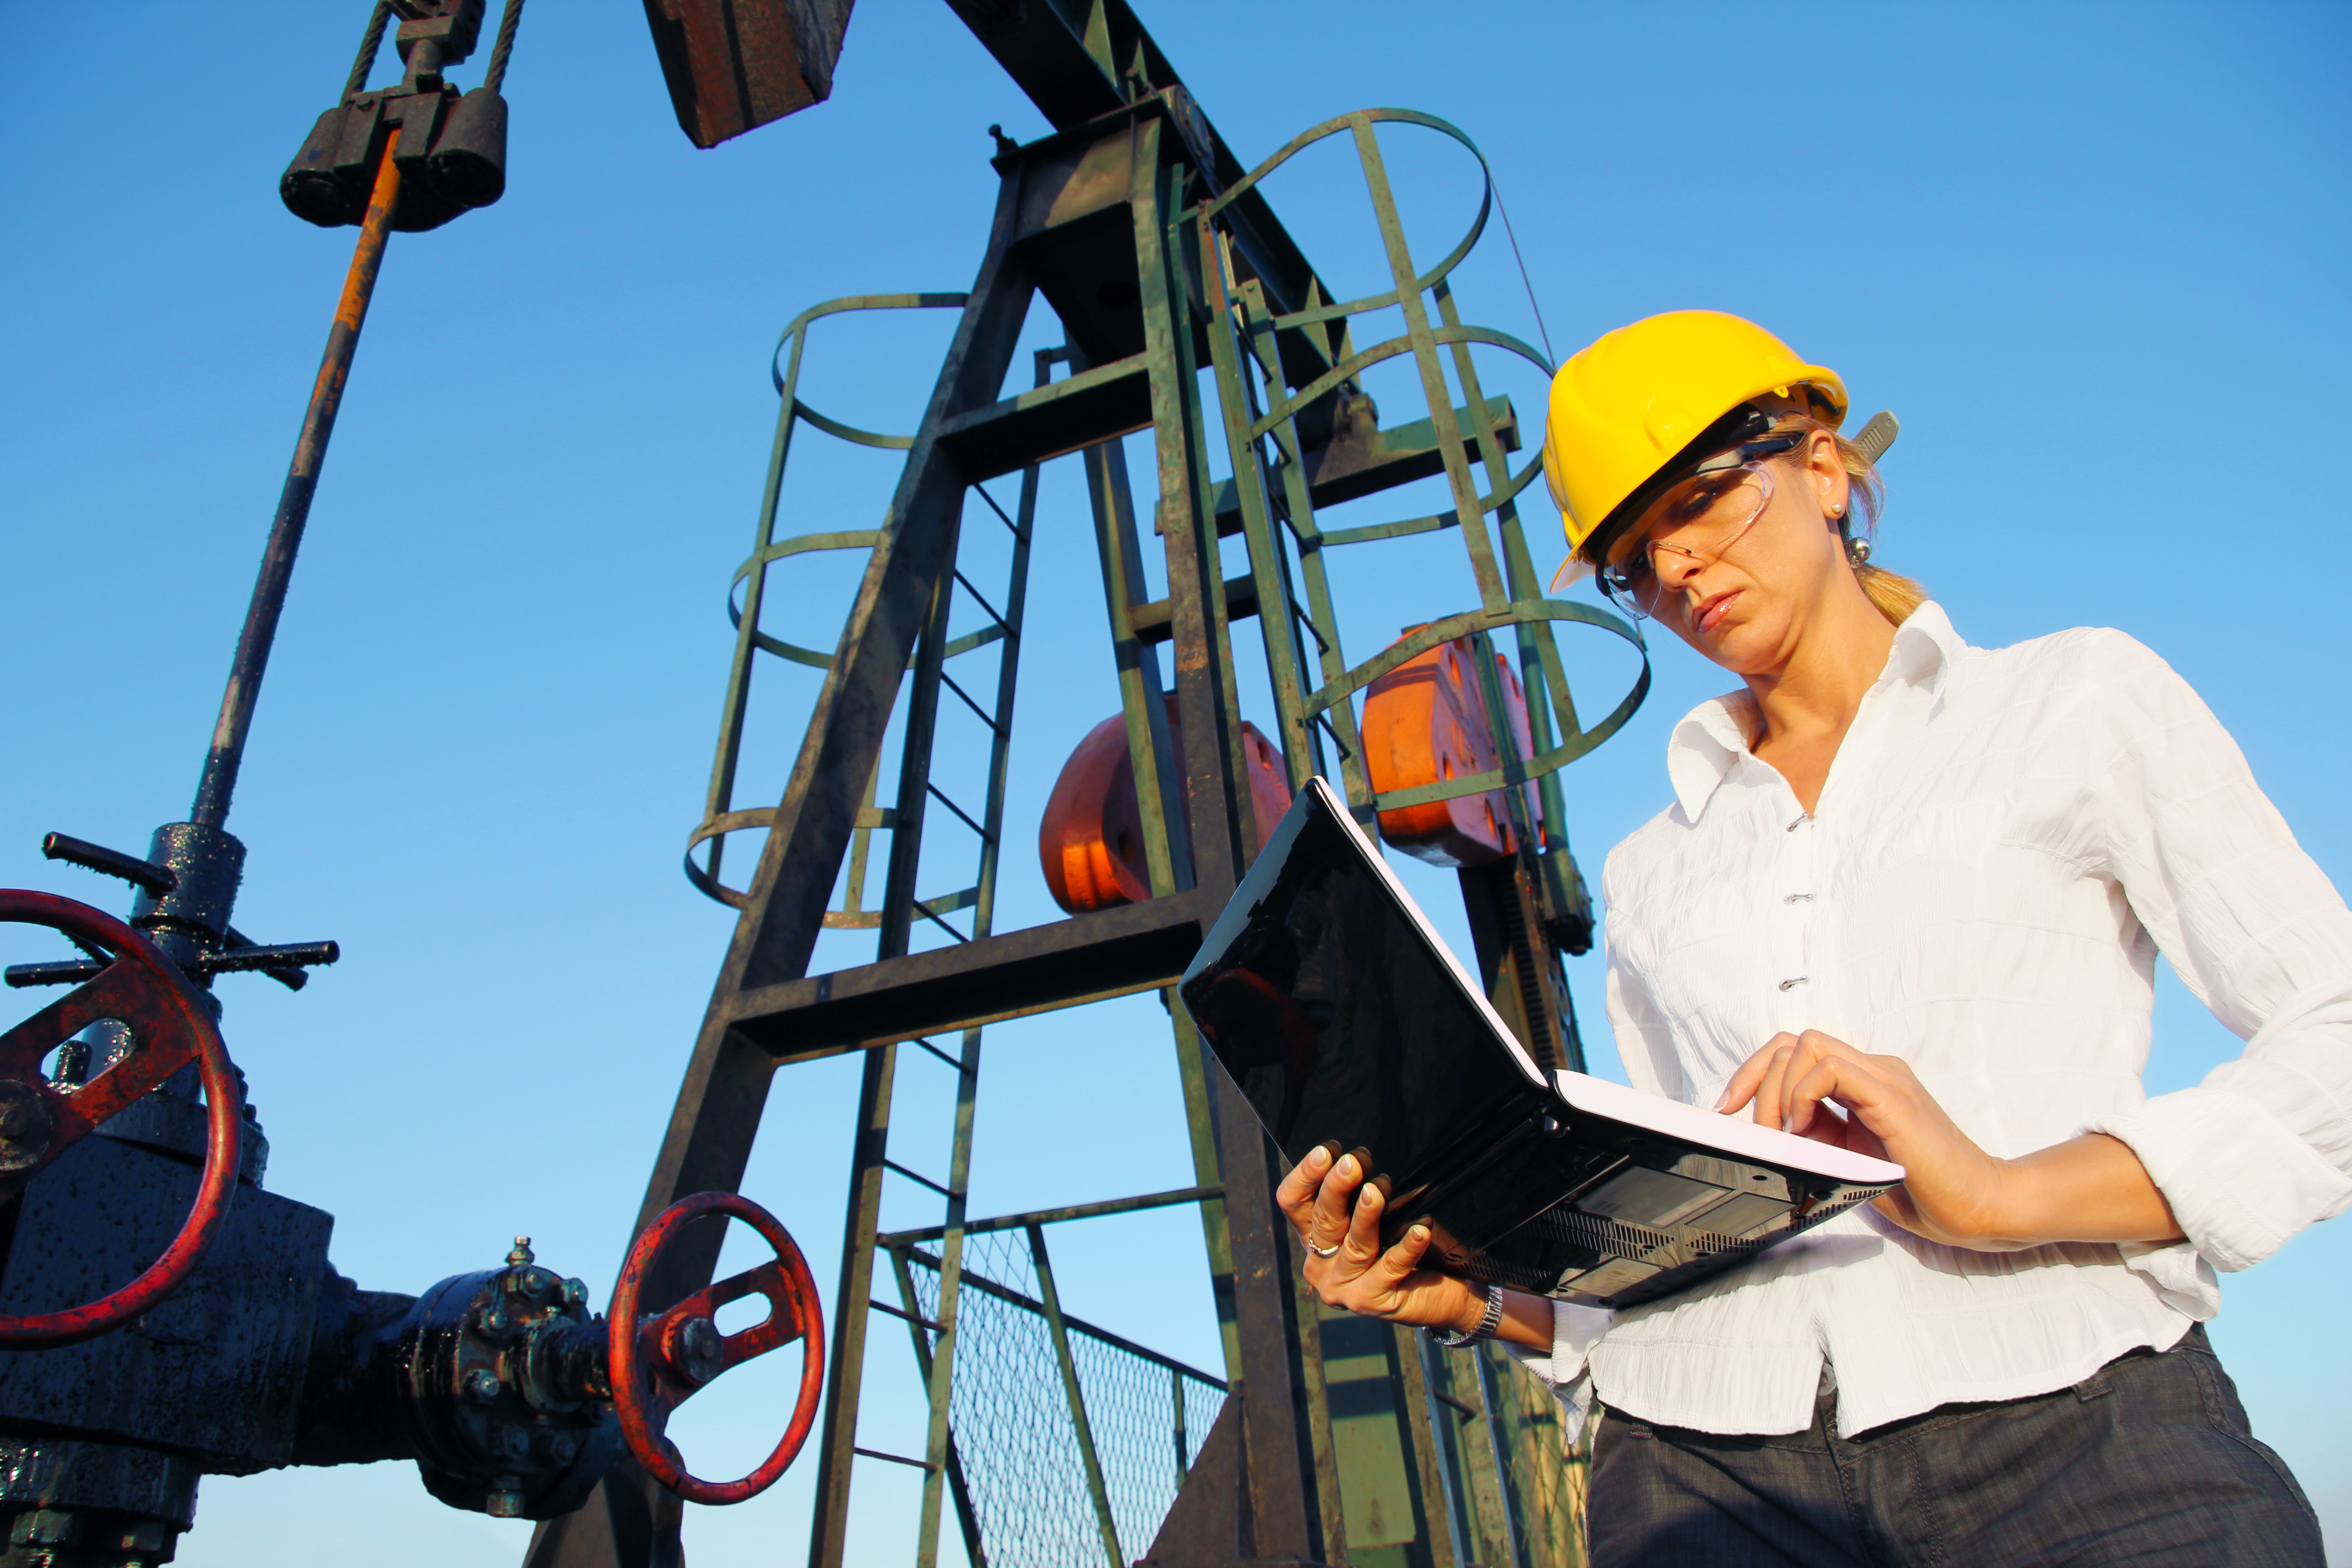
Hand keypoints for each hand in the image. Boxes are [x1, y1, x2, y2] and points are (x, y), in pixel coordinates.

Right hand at [1274, 1144, 1487, 1332]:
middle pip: (1323, 1220)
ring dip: (1368, 1216)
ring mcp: (1344, 1288)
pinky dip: (1407, 1247)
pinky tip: (1420, 1229)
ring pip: (1355, 1246)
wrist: (1437, 1292)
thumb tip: (1360, 1156)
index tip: (1328, 1150)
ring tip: (1378, 1191)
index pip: (1293, 1202)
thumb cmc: (1398, 1243)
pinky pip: (1391, 1268)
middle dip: (1337, 1188)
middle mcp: (1320, 1265)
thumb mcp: (1371, 1215)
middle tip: (1353, 1163)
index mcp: (1312, 1237)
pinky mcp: (1373, 1304)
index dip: (1306, 1175)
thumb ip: (1358, 1193)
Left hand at [1715, 1031, 2181, 1249]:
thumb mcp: (1850, 1161)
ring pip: (1807, 1047)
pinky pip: (1829, 1069)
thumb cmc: (1925, 1192)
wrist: (1981, 1208)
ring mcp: (1886, 1079)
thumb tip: (1771, 1136)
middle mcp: (1874, 1072)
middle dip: (1755, 1080)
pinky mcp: (1894, 1097)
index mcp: (1864, 1084)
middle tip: (1753, 1129)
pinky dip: (1803, 1096)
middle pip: (1792, 1042)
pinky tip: (1806, 1132)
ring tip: (1784, 1135)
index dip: (1754, 1077)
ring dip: (1779, 1091)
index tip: (1729, 1111)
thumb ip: (1819, 1140)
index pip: (1796, 1054)